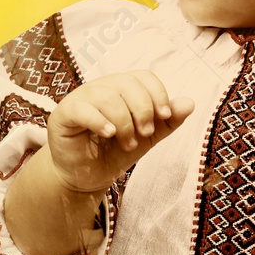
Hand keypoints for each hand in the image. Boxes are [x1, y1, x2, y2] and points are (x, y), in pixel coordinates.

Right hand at [46, 72, 193, 193]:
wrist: (86, 178)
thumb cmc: (114, 153)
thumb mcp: (147, 138)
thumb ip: (168, 121)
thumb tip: (190, 102)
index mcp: (121, 89)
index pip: (143, 77)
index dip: (157, 93)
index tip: (166, 115)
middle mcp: (101, 87)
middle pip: (127, 83)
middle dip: (143, 109)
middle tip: (146, 133)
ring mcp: (80, 98)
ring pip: (107, 96)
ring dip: (124, 122)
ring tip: (127, 143)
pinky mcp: (64, 113)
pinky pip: (83, 109)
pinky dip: (100, 121)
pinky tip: (109, 134)